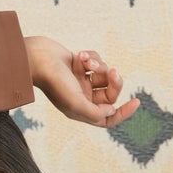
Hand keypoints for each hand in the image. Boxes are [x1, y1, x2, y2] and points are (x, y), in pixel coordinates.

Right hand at [24, 35, 139, 128]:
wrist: (36, 57)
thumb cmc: (53, 81)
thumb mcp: (74, 102)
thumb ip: (94, 112)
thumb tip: (112, 112)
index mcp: (80, 111)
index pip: (107, 118)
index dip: (123, 113)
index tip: (136, 102)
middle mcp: (82, 97)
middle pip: (109, 94)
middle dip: (113, 82)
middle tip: (112, 71)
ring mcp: (80, 81)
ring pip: (104, 75)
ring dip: (99, 65)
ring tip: (86, 61)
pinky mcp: (79, 65)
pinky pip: (96, 61)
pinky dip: (92, 56)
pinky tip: (80, 55)